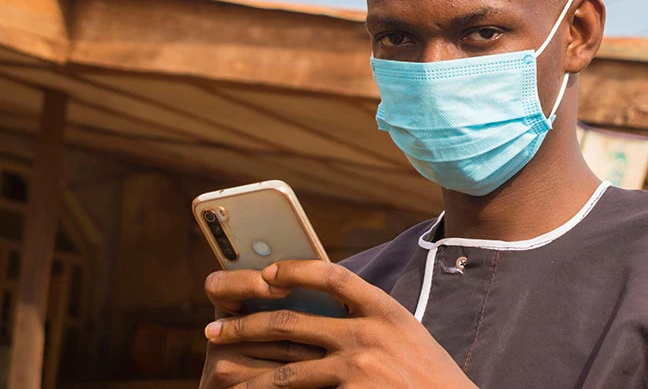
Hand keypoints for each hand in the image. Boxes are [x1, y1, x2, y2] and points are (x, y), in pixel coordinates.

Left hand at [204, 260, 475, 388]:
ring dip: (247, 371)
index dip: (298, 270)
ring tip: (220, 371)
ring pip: (285, 369)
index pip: (336, 277)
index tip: (269, 272)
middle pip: (293, 321)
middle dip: (246, 325)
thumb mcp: (410, 339)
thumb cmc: (433, 380)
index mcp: (388, 311)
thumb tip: (329, 318)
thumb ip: (375, 324)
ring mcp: (358, 367)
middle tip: (214, 329)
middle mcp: (370, 333)